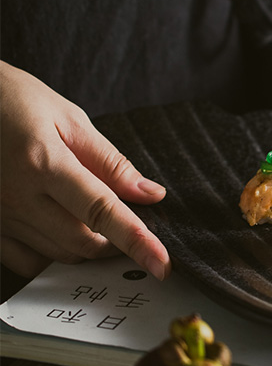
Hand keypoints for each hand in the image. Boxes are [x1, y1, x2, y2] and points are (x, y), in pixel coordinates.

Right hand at [0, 63, 170, 279]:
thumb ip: (110, 162)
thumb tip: (150, 194)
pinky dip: (53, 253)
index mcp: (43, 163)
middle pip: (83, 242)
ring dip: (88, 246)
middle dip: (116, 242)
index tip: (163, 263)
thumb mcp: (68, 118)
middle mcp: (16, 196)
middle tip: (130, 224)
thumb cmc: (13, 101)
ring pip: (58, 255)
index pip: (102, 211)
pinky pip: (27, 261)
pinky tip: (60, 228)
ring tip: (94, 217)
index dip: (136, 240)